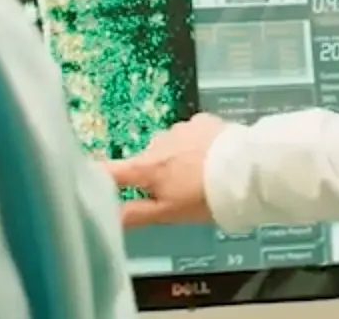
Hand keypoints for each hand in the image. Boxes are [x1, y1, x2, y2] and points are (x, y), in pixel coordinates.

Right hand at [103, 113, 228, 227]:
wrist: (245, 171)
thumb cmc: (204, 197)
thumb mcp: (168, 214)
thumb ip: (134, 214)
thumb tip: (105, 217)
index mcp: (146, 167)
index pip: (109, 170)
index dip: (98, 175)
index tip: (92, 180)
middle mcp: (157, 143)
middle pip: (144, 160)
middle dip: (153, 174)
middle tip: (173, 192)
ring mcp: (180, 129)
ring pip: (168, 146)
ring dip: (176, 159)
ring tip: (198, 176)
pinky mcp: (202, 122)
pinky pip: (190, 134)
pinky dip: (195, 145)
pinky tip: (211, 158)